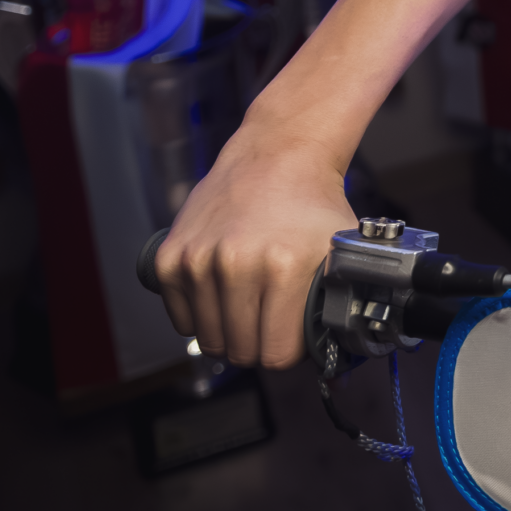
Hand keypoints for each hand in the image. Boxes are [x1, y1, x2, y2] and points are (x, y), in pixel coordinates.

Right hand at [152, 125, 356, 369]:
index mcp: (283, 267)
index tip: (290, 338)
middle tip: (269, 323)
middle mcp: (236, 264)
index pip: (276, 354)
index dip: (287, 352)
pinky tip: (221, 296)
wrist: (276, 156)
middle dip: (259, 345)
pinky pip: (181, 320)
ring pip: (210, 340)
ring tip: (248, 307)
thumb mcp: (341, 252)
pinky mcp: (170, 258)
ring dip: (229, 333)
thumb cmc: (311, 205)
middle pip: (241, 351)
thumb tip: (339, 353)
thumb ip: (339, 302)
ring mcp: (199, 261)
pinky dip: (200, 317)